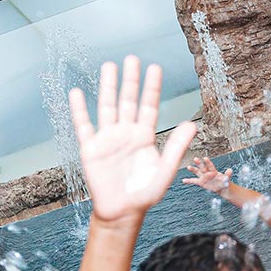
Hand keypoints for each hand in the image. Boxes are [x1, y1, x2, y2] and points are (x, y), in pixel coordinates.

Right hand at [70, 56, 196, 222]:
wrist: (122, 213)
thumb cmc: (145, 194)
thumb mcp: (165, 171)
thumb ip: (177, 147)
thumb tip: (193, 124)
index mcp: (145, 137)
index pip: (149, 106)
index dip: (151, 88)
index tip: (155, 68)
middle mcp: (126, 134)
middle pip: (128, 101)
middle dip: (131, 80)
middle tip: (132, 58)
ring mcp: (108, 139)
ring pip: (107, 107)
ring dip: (108, 87)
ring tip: (109, 66)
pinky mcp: (91, 149)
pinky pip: (84, 125)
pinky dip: (79, 110)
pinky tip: (77, 92)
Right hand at [184, 159, 231, 195]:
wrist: (221, 187)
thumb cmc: (224, 182)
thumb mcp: (227, 179)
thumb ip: (227, 175)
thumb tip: (230, 170)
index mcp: (213, 171)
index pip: (210, 165)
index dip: (208, 162)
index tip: (205, 158)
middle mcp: (207, 172)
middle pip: (202, 167)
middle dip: (199, 163)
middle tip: (195, 158)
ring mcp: (203, 177)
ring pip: (197, 172)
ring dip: (193, 169)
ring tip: (188, 167)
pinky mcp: (200, 182)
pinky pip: (193, 181)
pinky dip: (188, 181)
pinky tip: (183, 180)